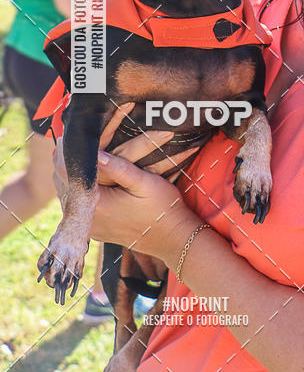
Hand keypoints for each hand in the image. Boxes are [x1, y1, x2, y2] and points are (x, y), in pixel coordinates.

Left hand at [52, 102, 200, 258]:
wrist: (173, 238)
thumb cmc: (163, 208)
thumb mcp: (145, 182)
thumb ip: (118, 168)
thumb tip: (95, 152)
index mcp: (96, 204)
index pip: (66, 171)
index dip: (67, 149)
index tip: (73, 132)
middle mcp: (87, 218)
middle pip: (62, 181)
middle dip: (68, 159)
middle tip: (77, 138)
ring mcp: (90, 226)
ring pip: (67, 192)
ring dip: (73, 173)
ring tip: (82, 154)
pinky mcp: (95, 229)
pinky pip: (77, 204)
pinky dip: (80, 187)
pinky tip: (90, 175)